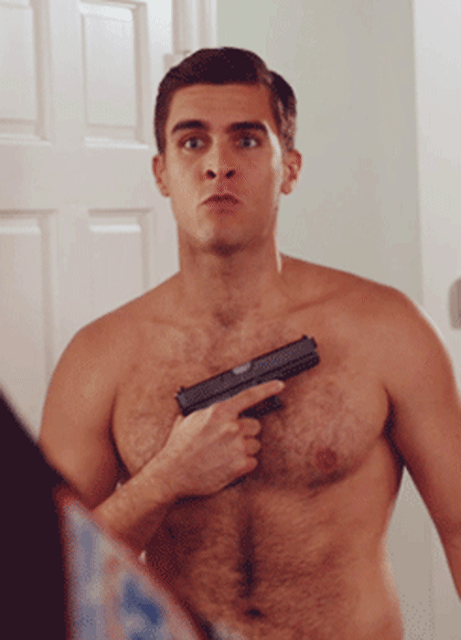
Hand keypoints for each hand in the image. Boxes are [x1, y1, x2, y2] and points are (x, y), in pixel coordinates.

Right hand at [157, 380, 284, 497]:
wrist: (172, 473)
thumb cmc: (178, 446)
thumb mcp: (190, 418)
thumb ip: (209, 411)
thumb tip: (216, 407)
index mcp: (219, 411)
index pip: (249, 396)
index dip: (267, 389)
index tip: (279, 385)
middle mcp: (232, 426)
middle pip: (255, 425)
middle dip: (244, 432)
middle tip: (226, 441)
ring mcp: (238, 446)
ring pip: (255, 444)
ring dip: (244, 449)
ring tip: (224, 454)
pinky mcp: (240, 465)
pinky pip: (253, 461)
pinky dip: (243, 465)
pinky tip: (226, 465)